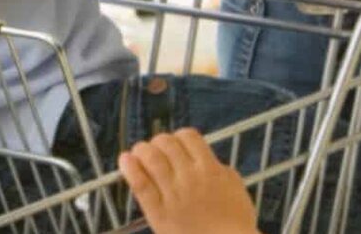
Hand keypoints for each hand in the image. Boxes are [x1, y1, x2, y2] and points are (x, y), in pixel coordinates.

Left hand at [120, 130, 260, 233]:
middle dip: (159, 142)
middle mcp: (189, 176)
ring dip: (142, 150)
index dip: (180, 137)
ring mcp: (172, 194)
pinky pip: (140, 184)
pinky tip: (126, 159)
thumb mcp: (235, 187)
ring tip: (139, 153)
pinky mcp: (158, 212)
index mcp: (209, 169)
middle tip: (157, 150)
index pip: (188, 136)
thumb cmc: (235, 223)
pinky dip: (130, 168)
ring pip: (150, 158)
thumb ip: (218, 168)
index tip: (177, 144)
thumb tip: (203, 158)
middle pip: (166, 143)